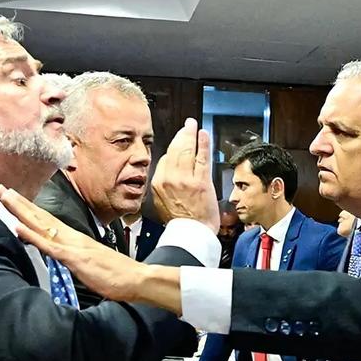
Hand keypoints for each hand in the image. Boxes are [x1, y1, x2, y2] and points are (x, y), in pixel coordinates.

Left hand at [0, 185, 142, 301]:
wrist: (138, 278)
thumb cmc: (118, 274)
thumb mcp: (93, 263)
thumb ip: (78, 256)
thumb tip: (67, 255)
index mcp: (76, 238)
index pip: (48, 220)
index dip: (30, 208)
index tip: (13, 197)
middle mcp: (73, 237)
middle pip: (41, 216)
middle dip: (19, 202)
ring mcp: (73, 246)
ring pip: (42, 224)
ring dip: (21, 210)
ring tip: (4, 197)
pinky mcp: (75, 258)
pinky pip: (50, 246)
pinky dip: (33, 235)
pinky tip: (18, 227)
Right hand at [152, 118, 219, 233]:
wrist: (192, 234)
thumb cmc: (180, 222)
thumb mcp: (162, 202)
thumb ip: (163, 185)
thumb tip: (168, 171)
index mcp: (157, 183)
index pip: (164, 159)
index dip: (173, 149)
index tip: (179, 143)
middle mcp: (169, 179)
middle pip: (174, 150)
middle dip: (181, 135)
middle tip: (186, 126)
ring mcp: (185, 179)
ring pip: (186, 150)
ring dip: (190, 135)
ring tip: (193, 126)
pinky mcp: (200, 181)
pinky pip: (201, 157)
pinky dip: (202, 143)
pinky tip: (203, 134)